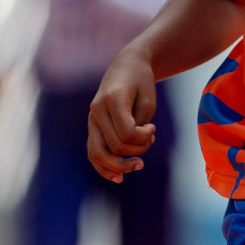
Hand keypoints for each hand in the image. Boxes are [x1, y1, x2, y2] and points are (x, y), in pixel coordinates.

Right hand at [87, 48, 158, 182]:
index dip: (144, 137)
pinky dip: (104, 167)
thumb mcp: (148, 100)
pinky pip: (93, 152)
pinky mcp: (92, 126)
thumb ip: (140, 126)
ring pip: (97, 154)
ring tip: (138, 166)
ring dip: (119, 166)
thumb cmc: (141, 82)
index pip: (126, 133)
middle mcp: (97, 110)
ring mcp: (92, 119)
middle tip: (152, 140)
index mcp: (112, 99)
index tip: (153, 128)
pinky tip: (118, 177)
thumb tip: (132, 151)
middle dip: (137, 150)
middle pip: (115, 146)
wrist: (126, 66)